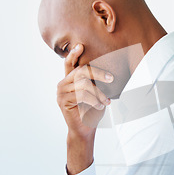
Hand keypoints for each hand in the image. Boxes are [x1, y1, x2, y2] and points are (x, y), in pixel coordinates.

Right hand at [56, 43, 113, 174]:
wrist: (85, 128)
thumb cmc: (92, 109)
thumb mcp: (95, 93)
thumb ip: (95, 81)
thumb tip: (109, 71)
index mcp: (70, 79)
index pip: (69, 63)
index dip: (74, 54)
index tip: (81, 46)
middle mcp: (63, 83)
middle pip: (81, 71)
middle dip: (99, 74)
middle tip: (112, 78)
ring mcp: (61, 92)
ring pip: (83, 84)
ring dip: (98, 92)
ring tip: (106, 101)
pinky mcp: (63, 101)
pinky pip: (81, 95)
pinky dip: (94, 100)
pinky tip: (101, 106)